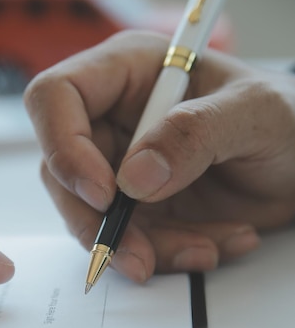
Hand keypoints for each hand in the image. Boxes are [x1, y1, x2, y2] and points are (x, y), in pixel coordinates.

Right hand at [25, 31, 294, 281]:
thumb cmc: (284, 122)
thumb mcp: (255, 113)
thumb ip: (195, 133)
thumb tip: (132, 179)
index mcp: (130, 72)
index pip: (56, 98)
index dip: (64, 147)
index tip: (105, 193)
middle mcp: (115, 120)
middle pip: (62, 172)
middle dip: (101, 222)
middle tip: (140, 255)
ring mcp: (122, 168)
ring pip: (93, 218)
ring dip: (143, 247)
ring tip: (206, 249)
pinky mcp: (138, 208)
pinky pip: (129, 241)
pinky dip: (166, 256)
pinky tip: (213, 245)